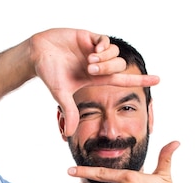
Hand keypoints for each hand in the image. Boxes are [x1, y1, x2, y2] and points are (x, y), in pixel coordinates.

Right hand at [30, 28, 159, 135]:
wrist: (36, 54)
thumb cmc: (48, 74)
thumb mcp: (61, 95)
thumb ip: (69, 112)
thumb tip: (69, 134)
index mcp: (95, 77)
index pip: (123, 79)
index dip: (140, 80)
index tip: (158, 80)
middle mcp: (98, 64)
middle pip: (119, 66)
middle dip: (107, 68)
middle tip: (89, 69)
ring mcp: (94, 50)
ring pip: (114, 54)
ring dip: (104, 59)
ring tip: (88, 61)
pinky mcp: (89, 37)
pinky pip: (106, 40)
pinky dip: (102, 47)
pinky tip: (91, 50)